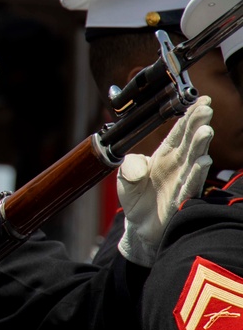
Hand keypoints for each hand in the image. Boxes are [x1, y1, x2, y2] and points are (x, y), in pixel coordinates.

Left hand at [117, 96, 213, 266]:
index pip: (178, 132)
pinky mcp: (179, 200)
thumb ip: (130, 166)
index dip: (188, 117)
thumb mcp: (124, 177)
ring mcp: (180, 182)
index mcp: (164, 156)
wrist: (138, 228)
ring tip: (205, 131)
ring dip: (199, 146)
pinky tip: (202, 161)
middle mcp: (176, 166)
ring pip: (192, 161)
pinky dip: (195, 173)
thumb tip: (140, 166)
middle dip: (197, 125)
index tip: (201, 101)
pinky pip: (189, 185)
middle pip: (189, 142)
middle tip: (205, 109)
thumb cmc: (136, 198)